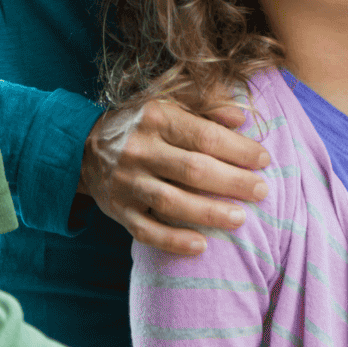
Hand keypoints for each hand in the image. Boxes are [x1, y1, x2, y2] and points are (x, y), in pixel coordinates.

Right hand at [80, 99, 269, 255]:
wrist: (83, 146)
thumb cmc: (141, 122)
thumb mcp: (169, 100)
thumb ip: (206, 103)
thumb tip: (241, 117)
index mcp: (156, 118)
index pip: (205, 137)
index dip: (238, 150)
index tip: (264, 160)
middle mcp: (139, 150)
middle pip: (193, 170)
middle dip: (232, 182)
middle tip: (262, 191)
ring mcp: (127, 183)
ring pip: (172, 203)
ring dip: (209, 213)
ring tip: (240, 219)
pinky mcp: (118, 211)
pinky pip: (147, 231)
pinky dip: (174, 241)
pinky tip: (201, 246)